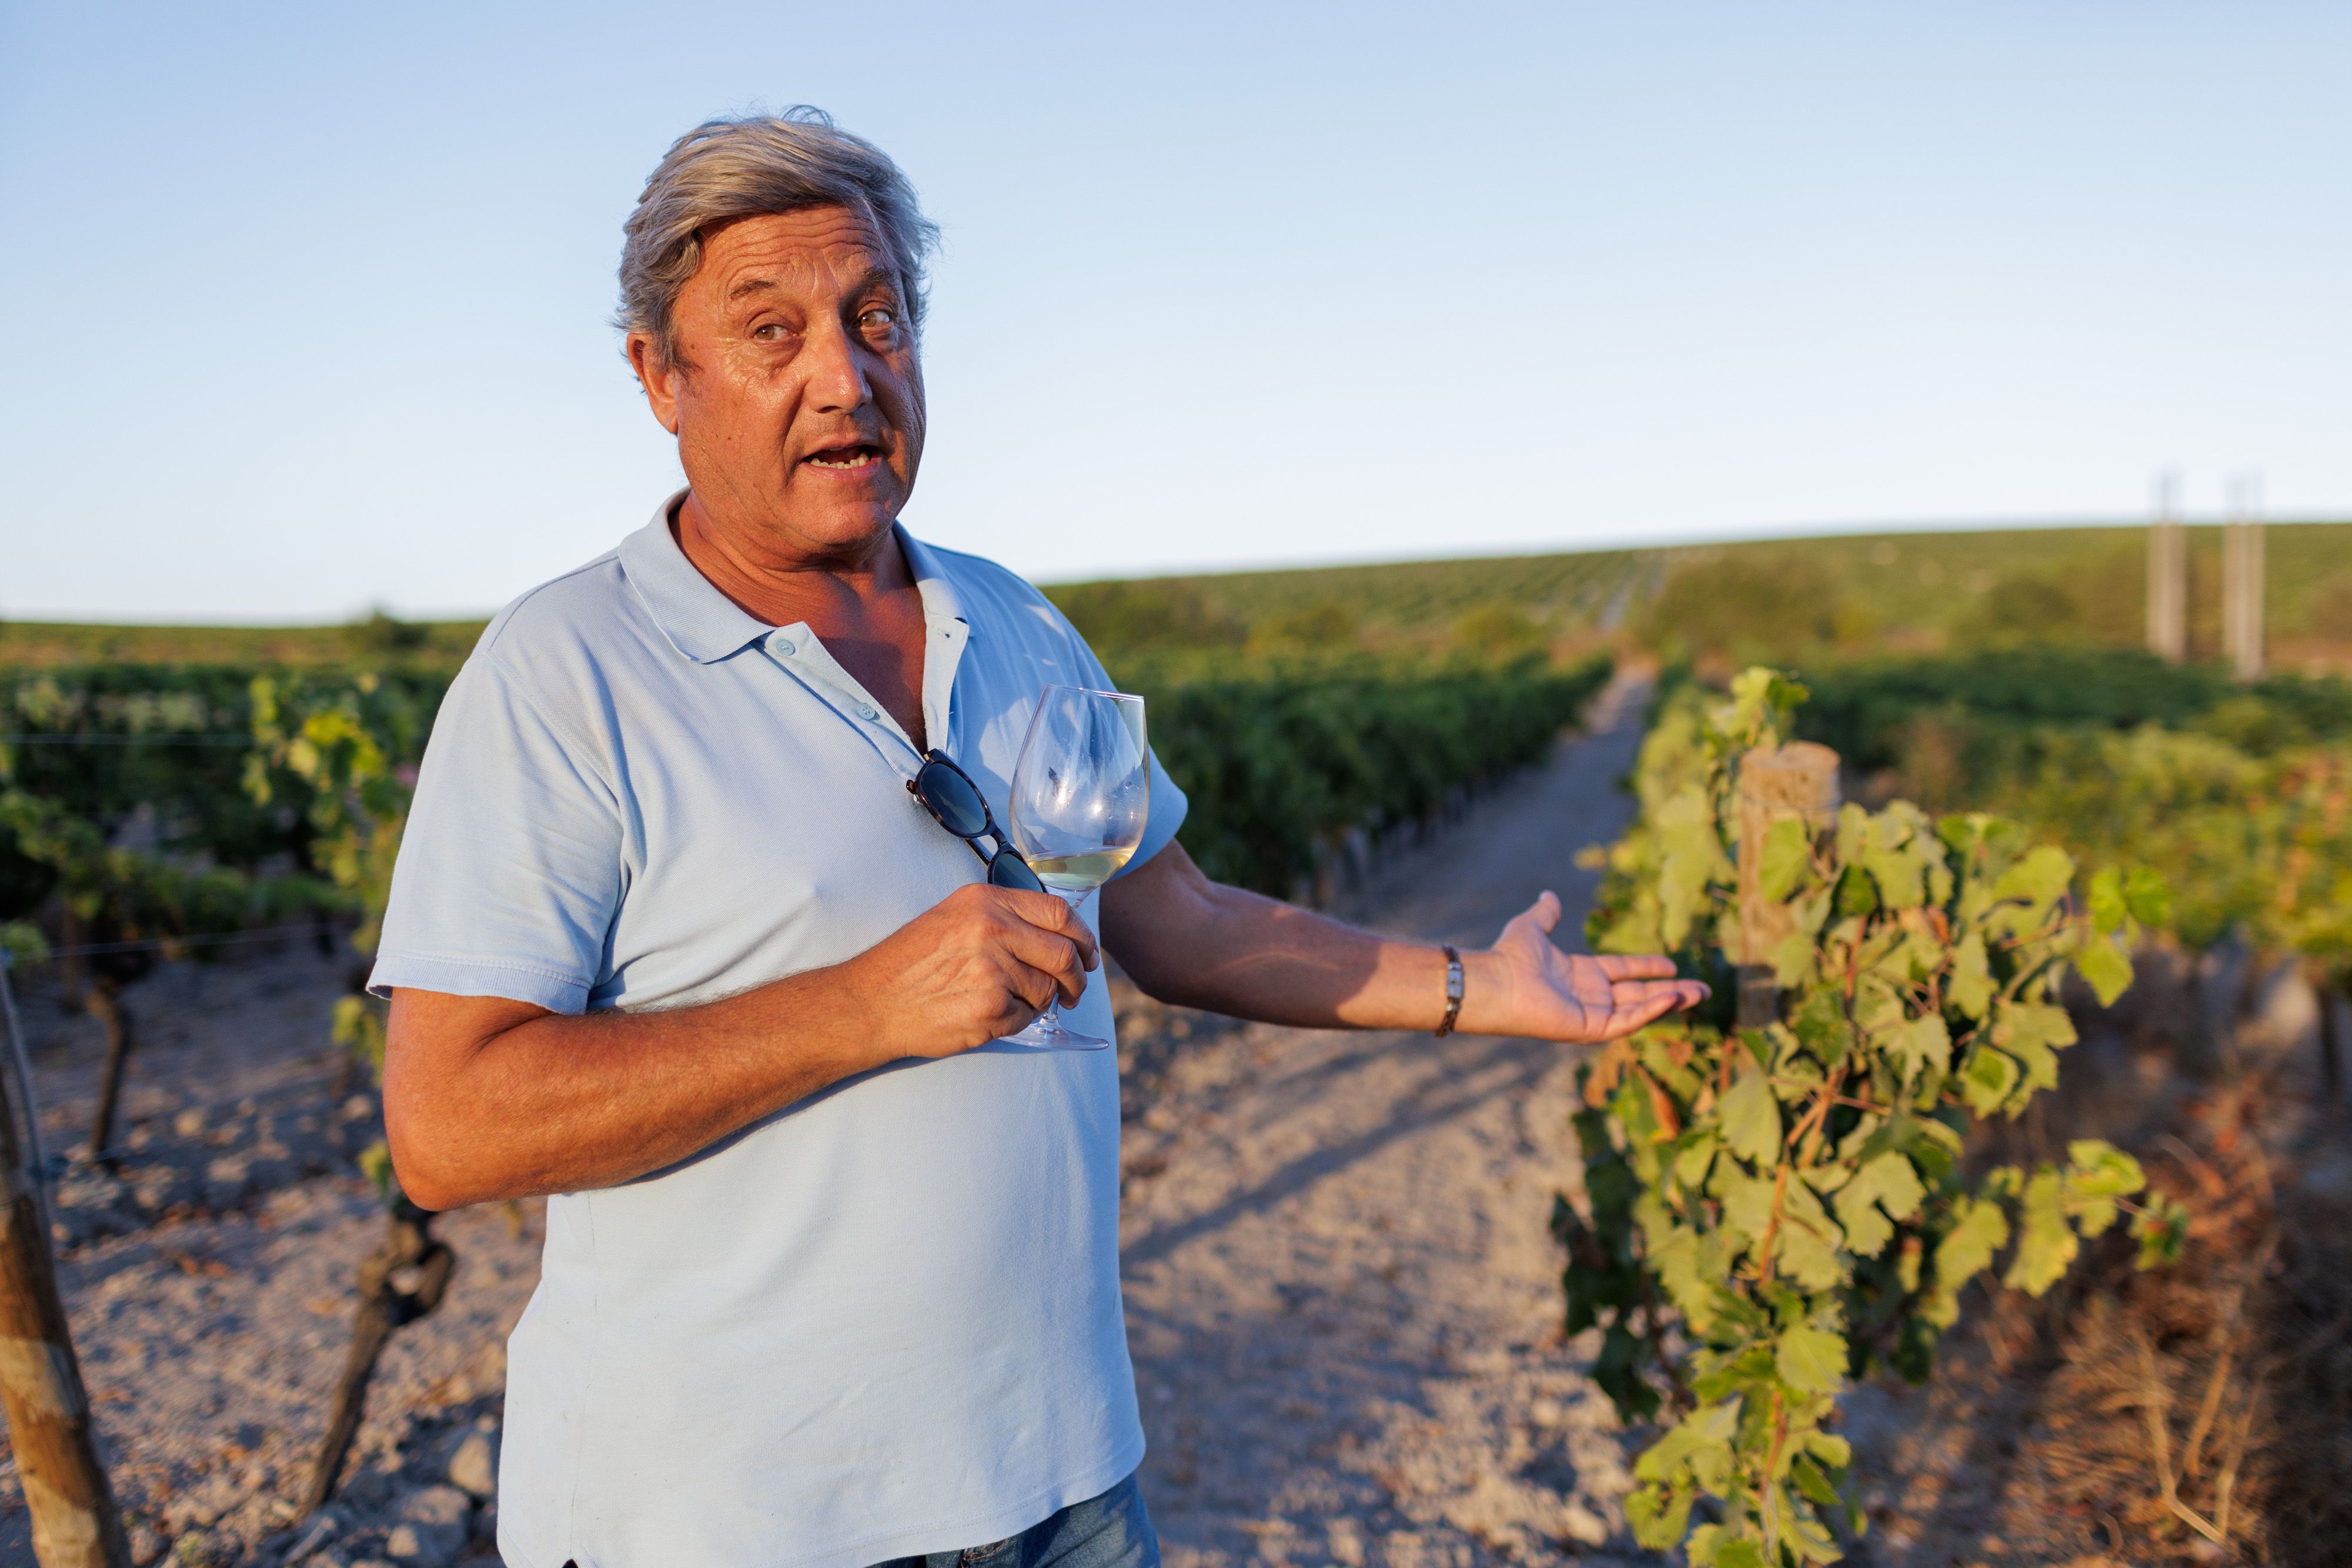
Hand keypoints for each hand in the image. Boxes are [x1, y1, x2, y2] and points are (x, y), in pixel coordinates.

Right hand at [850, 883, 1100, 1060]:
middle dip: (1076, 978)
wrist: (870, 1002)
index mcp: (985, 901)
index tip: (1088, 954)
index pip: (1059, 911)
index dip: (1083, 937)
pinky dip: (1015, 1021)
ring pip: (1046, 990)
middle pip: (1064, 954)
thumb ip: (1003, 917)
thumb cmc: (911, 963)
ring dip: (1038, 1002)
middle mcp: (991, 929)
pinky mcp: (989, 1009)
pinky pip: (1025, 1018)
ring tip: (1006, 1002)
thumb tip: (1059, 935)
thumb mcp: (954, 917)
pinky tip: (987, 1015)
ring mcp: (991, 969)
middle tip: (1072, 992)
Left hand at [1461, 890, 1707, 1043]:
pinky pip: (1627, 1021)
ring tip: (1699, 994)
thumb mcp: (1532, 927)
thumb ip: (1546, 914)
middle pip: (1639, 994)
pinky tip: (1671, 998)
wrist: (1497, 981)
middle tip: (1703, 990)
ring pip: (1640, 1009)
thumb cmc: (1510, 956)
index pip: (1623, 971)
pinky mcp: (1590, 1028)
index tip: (1671, 965)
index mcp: (1580, 974)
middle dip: (1672, 992)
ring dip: (1670, 1002)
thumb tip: (1548, 895)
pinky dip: (1650, 1011)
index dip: (1647, 967)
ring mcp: (1592, 1014)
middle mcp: (1589, 996)